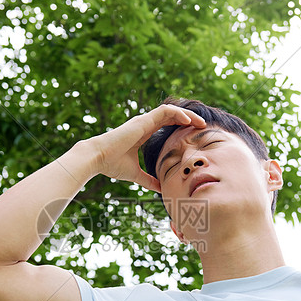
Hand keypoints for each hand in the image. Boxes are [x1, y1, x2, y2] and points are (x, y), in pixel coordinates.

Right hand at [85, 105, 206, 192]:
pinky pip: (165, 111)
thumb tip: (159, 189)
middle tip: (203, 127)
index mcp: (143, 133)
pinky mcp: (142, 121)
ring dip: (187, 114)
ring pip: (171, 111)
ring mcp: (143, 121)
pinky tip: (188, 121)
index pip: (166, 125)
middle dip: (189, 119)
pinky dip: (178, 114)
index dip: (181, 127)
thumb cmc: (112, 165)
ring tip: (200, 122)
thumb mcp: (135, 174)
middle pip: (171, 116)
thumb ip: (148, 180)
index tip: (194, 135)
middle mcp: (144, 124)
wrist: (97, 159)